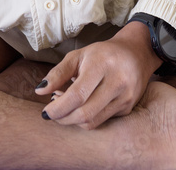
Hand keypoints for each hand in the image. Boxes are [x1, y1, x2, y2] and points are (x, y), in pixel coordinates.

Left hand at [34, 21, 161, 128]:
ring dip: (73, 120)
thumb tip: (39, 91)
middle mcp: (117, 82)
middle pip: (85, 113)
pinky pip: (102, 121)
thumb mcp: (79, 55)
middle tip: (52, 113)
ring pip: (93, 121)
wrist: (136, 53)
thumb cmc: (102, 54)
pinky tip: (80, 108)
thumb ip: (59, 72)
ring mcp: (124, 97)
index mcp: (102, 65)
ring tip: (65, 109)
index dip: (59, 108)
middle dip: (63, 118)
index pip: (77, 95)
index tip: (45, 112)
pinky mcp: (128, 108)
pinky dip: (86, 119)